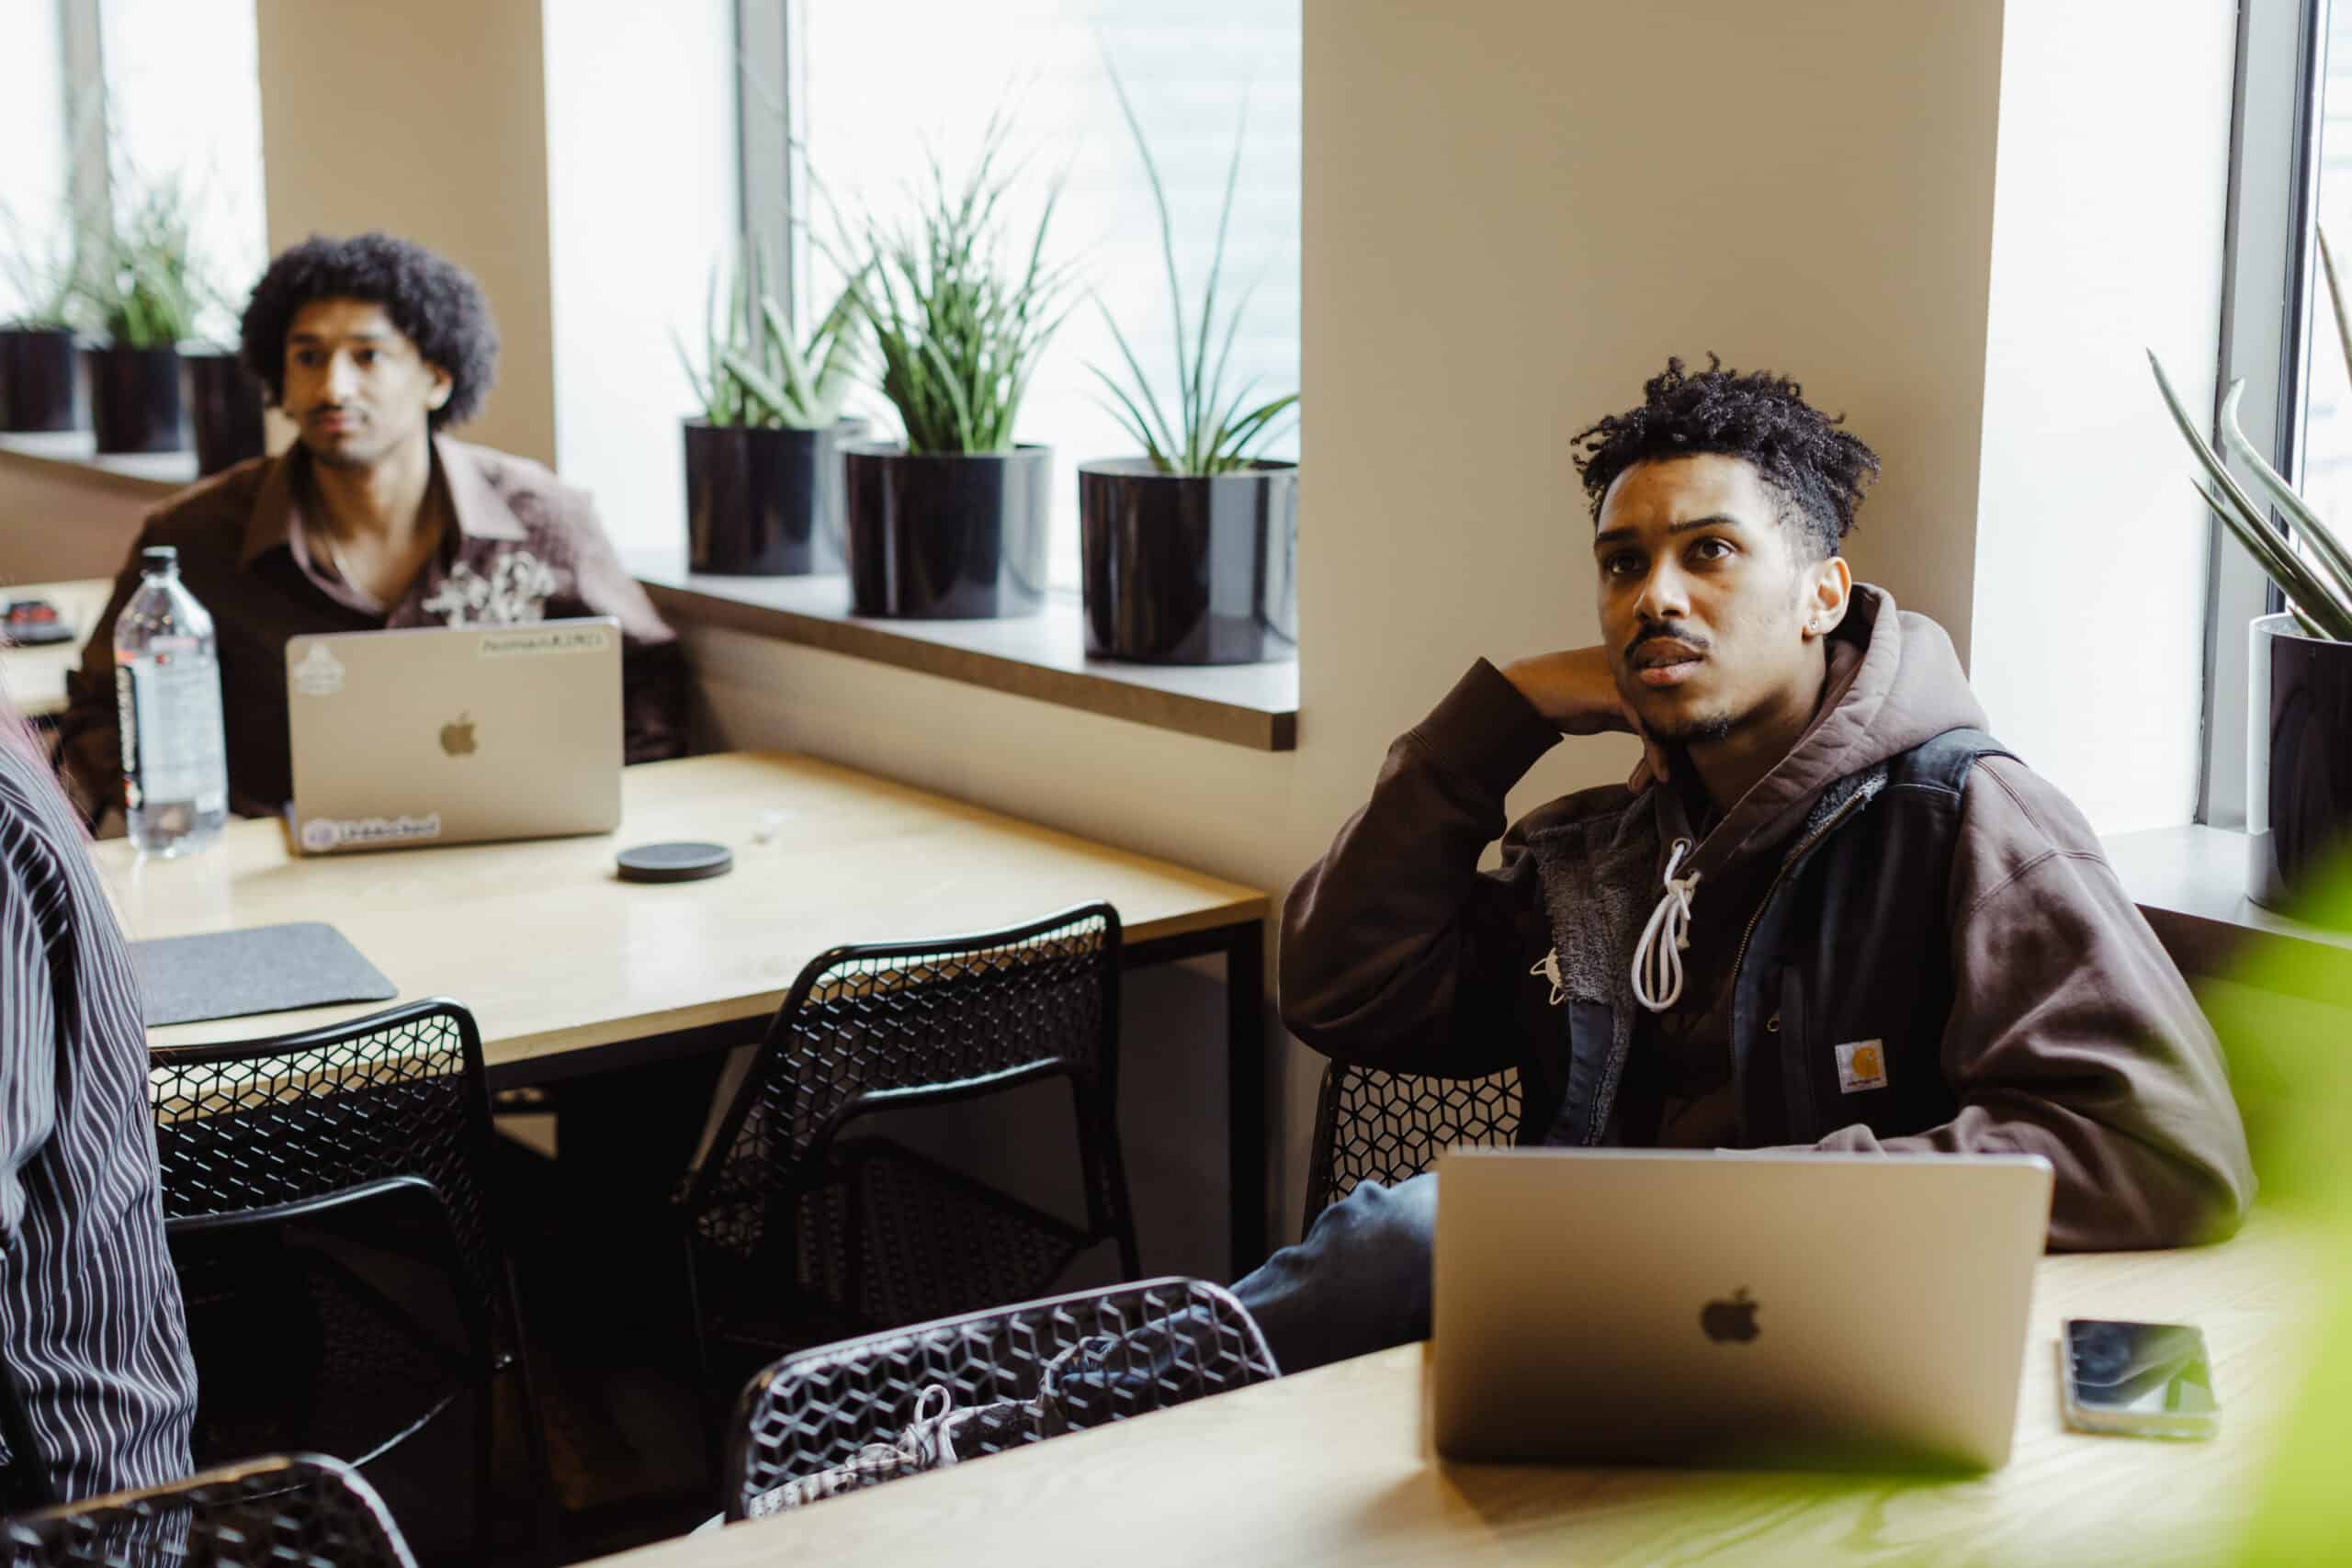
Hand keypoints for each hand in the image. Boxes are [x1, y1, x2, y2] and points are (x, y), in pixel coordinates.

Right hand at [1500, 647, 1670, 787]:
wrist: (1527, 692)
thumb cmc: (1566, 698)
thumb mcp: (1609, 706)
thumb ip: (1636, 713)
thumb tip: (1664, 736)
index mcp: (1641, 664)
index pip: (1676, 700)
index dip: (1677, 733)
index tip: (1668, 763)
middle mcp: (1640, 667)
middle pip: (1676, 711)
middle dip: (1676, 747)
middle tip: (1665, 776)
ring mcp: (1629, 678)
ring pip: (1664, 721)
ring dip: (1663, 755)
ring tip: (1660, 780)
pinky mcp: (1617, 693)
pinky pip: (1648, 728)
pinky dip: (1655, 754)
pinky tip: (1659, 774)